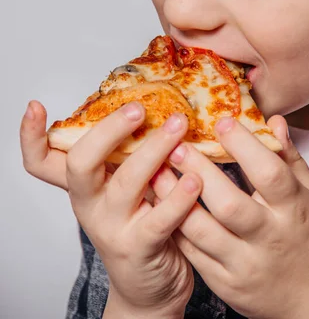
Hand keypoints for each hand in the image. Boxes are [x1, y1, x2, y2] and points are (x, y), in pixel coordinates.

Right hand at [20, 101, 201, 316]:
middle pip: (80, 163)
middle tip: (138, 109)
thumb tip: (154, 102)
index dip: (32, 136)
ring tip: (178, 127)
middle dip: (109, 131)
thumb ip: (127, 154)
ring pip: (125, 183)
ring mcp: (112, 228)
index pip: (41, 162)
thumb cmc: (139, 223)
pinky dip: (178, 197)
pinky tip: (194, 180)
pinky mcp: (140, 248)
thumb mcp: (123, 187)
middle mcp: (89, 204)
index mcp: (83, 185)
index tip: (35, 106)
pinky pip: (158, 220)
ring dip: (154, 150)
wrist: (148, 288)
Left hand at [152, 115, 308, 318]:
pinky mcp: (226, 284)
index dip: (244, 146)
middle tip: (177, 145)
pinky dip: (174, 226)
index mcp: (294, 211)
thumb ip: (289, 159)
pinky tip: (160, 203)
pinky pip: (193, 253)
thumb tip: (272, 121)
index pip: (269, 174)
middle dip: (199, 171)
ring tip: (158, 171)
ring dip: (175, 199)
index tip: (221, 121)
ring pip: (202, 231)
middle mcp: (269, 239)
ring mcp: (245, 265)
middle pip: (229, 204)